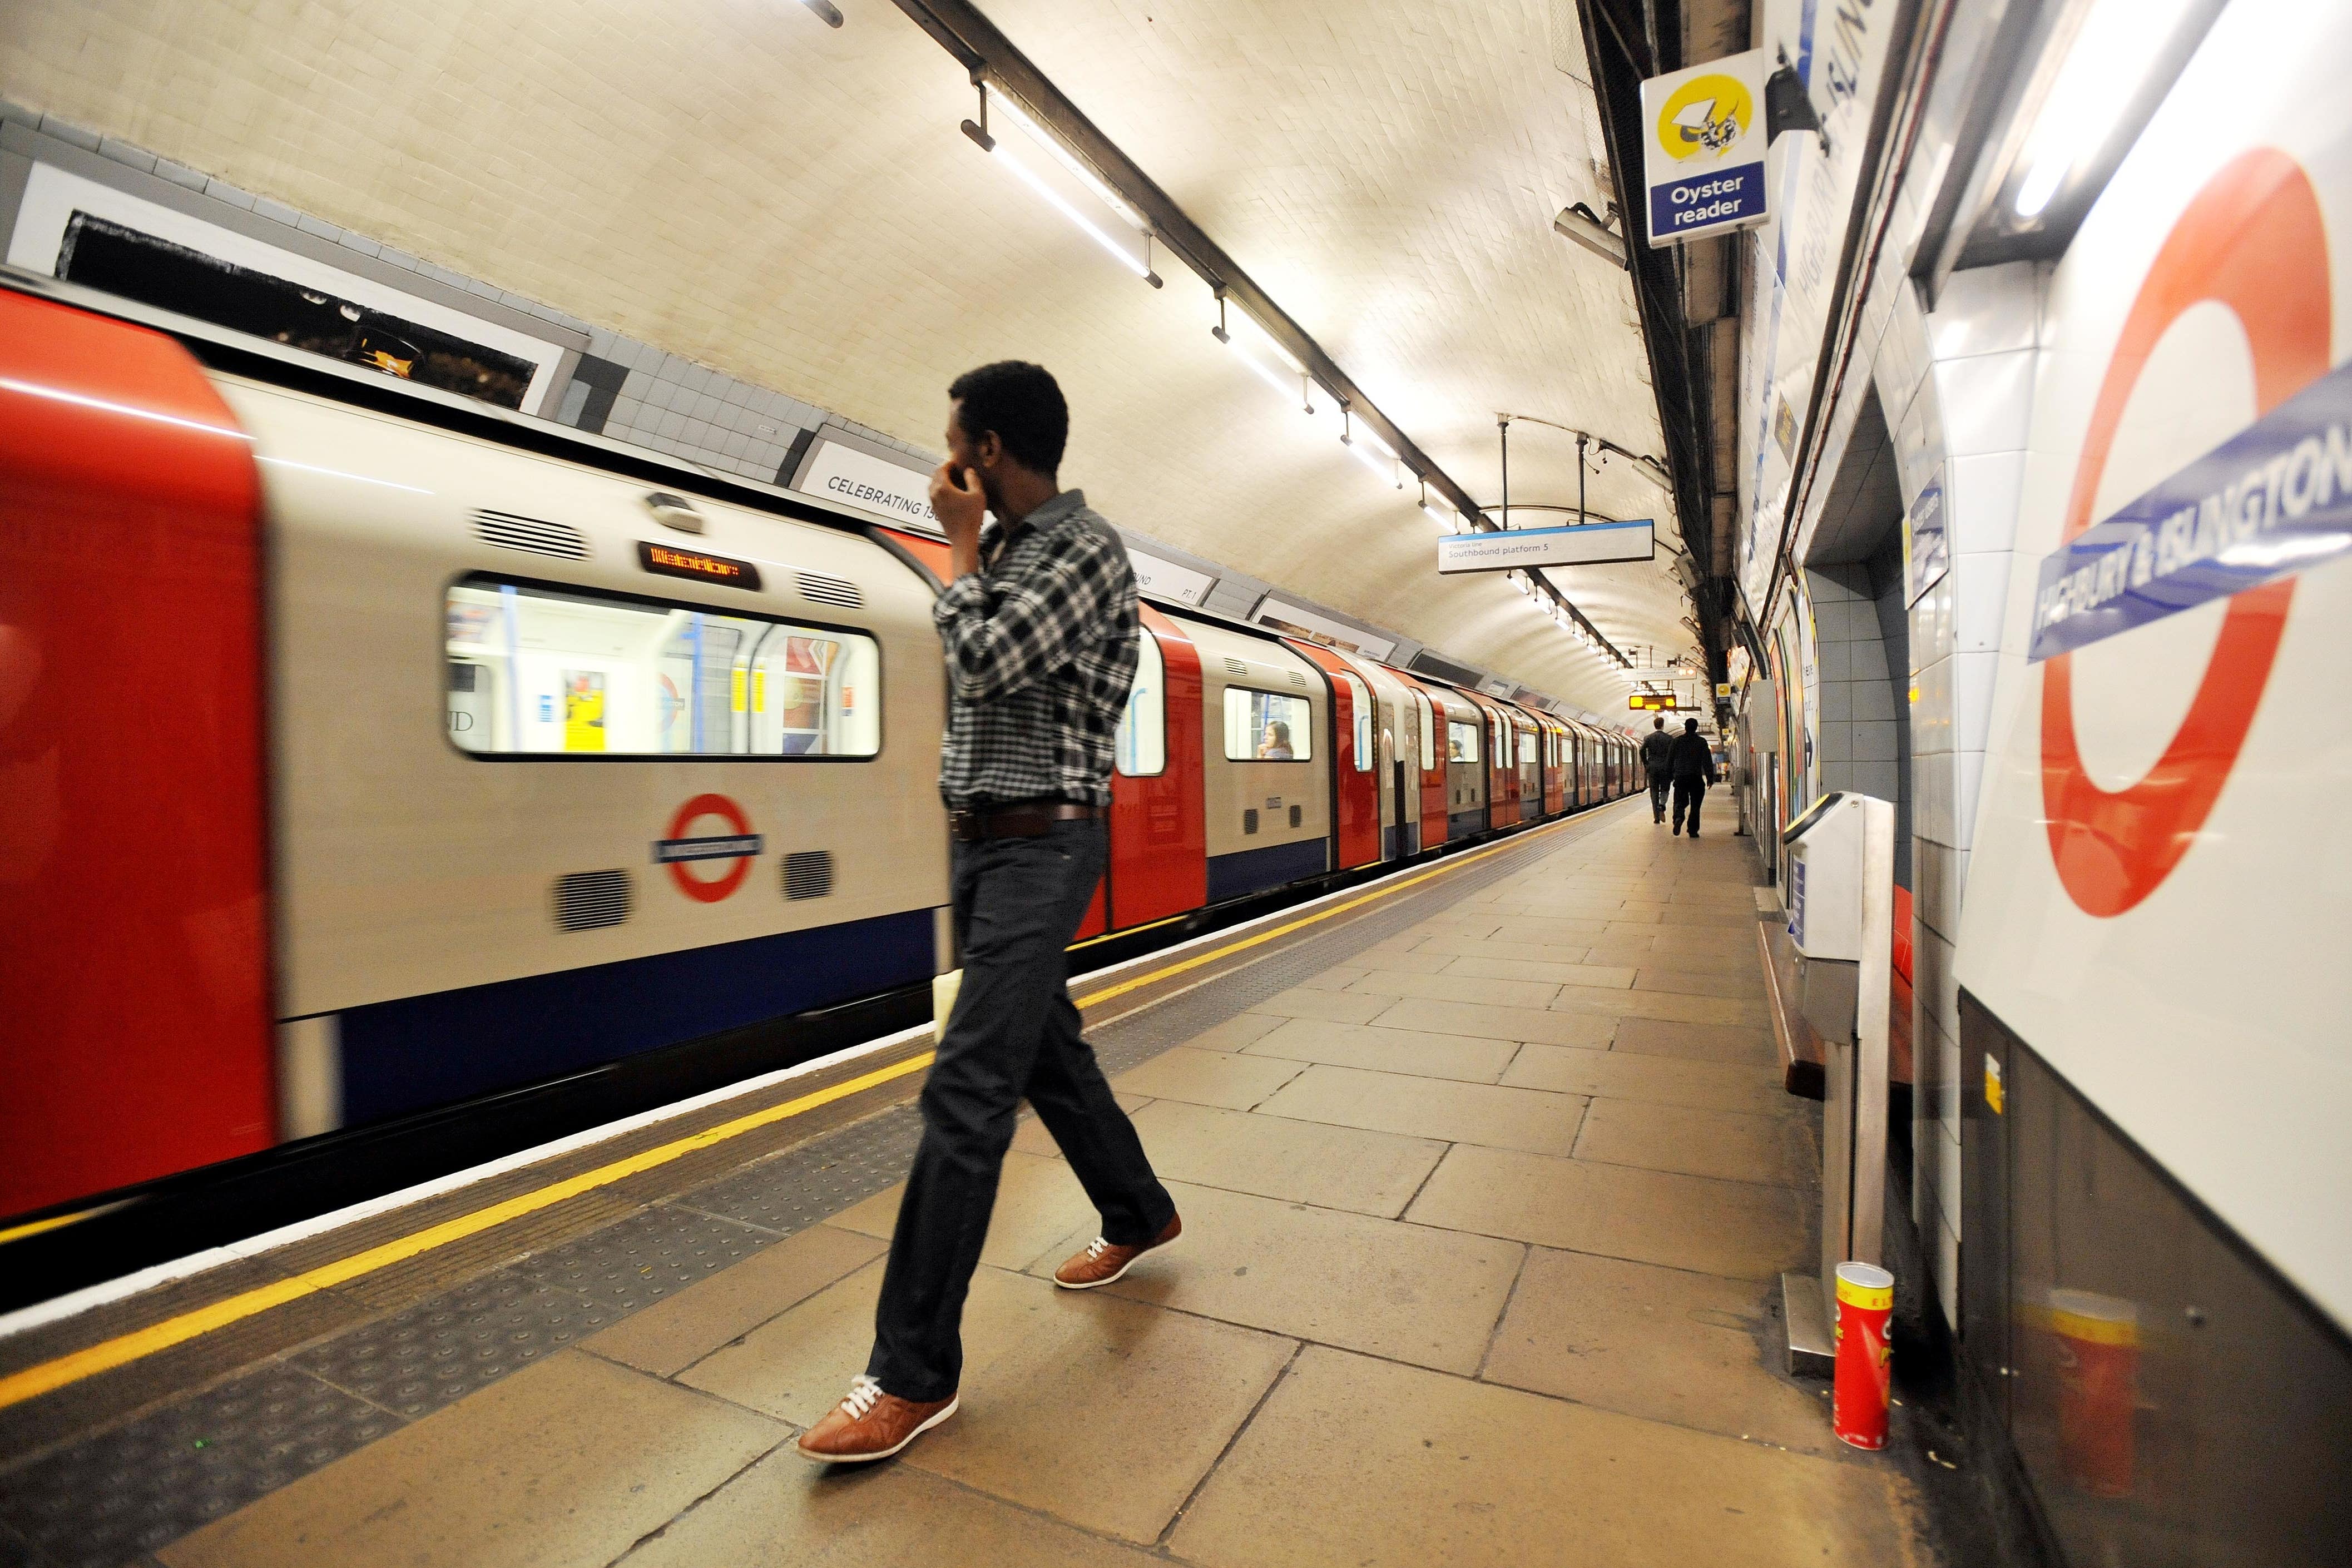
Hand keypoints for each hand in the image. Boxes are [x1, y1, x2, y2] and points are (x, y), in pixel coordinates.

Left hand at [930, 461, 986, 578]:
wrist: (962, 539)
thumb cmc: (971, 519)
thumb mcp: (977, 495)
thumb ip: (973, 479)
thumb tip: (968, 471)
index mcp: (942, 487)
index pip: (942, 467)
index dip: (950, 462)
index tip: (958, 461)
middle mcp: (934, 493)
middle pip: (936, 474)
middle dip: (945, 469)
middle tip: (956, 468)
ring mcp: (933, 502)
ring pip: (934, 484)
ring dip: (943, 479)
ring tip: (955, 478)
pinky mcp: (934, 509)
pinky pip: (935, 493)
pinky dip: (941, 488)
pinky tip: (952, 491)